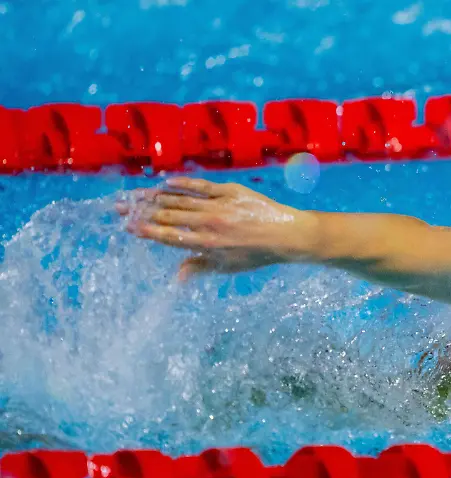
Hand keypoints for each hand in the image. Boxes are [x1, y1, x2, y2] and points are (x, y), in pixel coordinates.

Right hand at [115, 177, 317, 280]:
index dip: (147, 231)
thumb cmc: (256, 254)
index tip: (128, 226)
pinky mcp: (230, 191)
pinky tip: (166, 182)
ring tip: (135, 195)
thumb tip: (176, 278)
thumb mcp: (228, 267)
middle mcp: (211, 223)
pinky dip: (182, 183)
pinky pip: (201, 185)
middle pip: (168, 215)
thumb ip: (199, 267)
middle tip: (119, 207)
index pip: (170, 236)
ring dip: (154, 196)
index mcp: (208, 244)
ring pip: (180, 199)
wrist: (287, 235)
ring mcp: (220, 205)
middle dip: (141, 211)